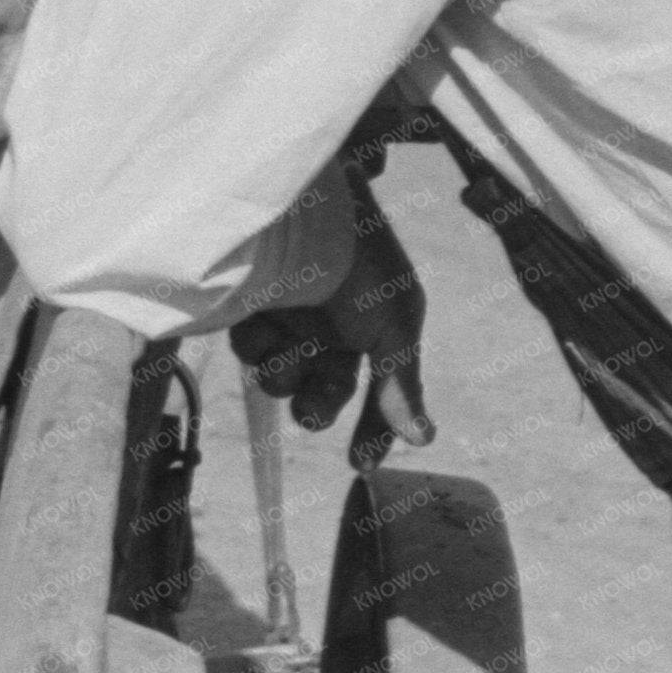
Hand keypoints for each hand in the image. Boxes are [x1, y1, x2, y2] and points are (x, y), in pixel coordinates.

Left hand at [229, 173, 435, 472]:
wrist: (303, 207)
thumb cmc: (360, 261)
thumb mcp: (394, 322)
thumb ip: (402, 383)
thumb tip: (423, 440)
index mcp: (371, 329)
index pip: (376, 393)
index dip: (371, 431)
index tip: (359, 464)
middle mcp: (328, 327)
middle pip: (318, 394)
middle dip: (314, 407)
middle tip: (311, 410)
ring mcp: (286, 317)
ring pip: (278, 377)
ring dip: (284, 370)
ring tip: (290, 342)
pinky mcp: (248, 306)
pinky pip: (248, 348)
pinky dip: (258, 341)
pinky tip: (265, 317)